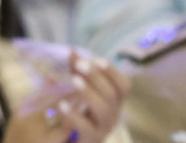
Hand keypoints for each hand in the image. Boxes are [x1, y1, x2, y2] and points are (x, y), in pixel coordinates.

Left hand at [2, 53, 127, 142]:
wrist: (62, 142)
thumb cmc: (72, 114)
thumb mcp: (74, 91)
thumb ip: (75, 72)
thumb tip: (73, 51)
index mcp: (111, 102)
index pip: (123, 86)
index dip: (113, 72)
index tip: (97, 59)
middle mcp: (111, 116)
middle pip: (113, 95)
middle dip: (97, 77)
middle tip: (80, 64)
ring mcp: (102, 130)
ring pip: (105, 111)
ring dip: (90, 93)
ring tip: (74, 80)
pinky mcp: (90, 141)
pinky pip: (87, 129)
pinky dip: (75, 115)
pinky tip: (61, 104)